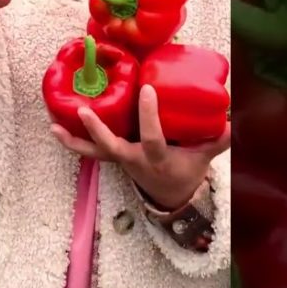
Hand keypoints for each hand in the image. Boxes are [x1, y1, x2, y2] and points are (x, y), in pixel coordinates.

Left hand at [51, 84, 230, 209]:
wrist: (171, 197)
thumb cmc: (186, 170)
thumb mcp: (203, 157)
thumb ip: (217, 139)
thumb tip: (233, 119)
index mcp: (156, 159)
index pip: (152, 138)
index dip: (150, 116)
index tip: (149, 90)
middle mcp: (133, 160)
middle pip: (110, 148)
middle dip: (97, 130)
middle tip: (84, 111)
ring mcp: (119, 160)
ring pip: (92, 152)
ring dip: (72, 139)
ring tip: (53, 125)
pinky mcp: (111, 157)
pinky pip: (88, 149)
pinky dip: (72, 139)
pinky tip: (55, 125)